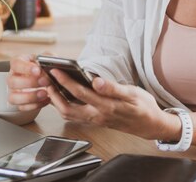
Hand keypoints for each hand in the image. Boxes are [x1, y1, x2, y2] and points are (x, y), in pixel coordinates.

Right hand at [7, 55, 51, 111]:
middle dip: (30, 83)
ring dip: (30, 96)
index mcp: (18, 63)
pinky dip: (35, 105)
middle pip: (12, 82)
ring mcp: (13, 91)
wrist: (45, 78)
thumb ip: (48, 57)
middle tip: (45, 81)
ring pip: (13, 97)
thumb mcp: (46, 58)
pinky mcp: (19, 103)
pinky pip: (22, 107)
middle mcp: (12, 77)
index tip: (38, 71)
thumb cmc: (43, 67)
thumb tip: (52, 61)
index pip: (15, 64)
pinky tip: (46, 99)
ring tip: (45, 93)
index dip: (26, 68)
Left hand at [46, 69, 180, 140]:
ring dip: (57, 102)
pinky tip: (62, 97)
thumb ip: (113, 88)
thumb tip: (96, 81)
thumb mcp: (132, 93)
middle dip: (54, 92)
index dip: (65, 81)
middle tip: (45, 79)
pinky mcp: (95, 122)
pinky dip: (64, 107)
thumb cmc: (143, 107)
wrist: (150, 125)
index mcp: (107, 107)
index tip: (55, 70)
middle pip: (68, 107)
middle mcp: (98, 116)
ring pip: (69, 114)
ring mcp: (95, 120)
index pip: (80, 93)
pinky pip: (75, 116)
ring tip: (50, 87)